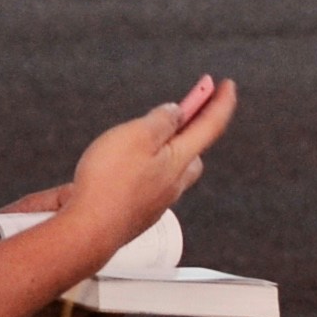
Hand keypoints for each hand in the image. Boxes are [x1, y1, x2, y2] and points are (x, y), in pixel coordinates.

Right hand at [66, 78, 235, 252]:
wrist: (88, 230)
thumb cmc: (110, 182)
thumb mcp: (135, 136)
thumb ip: (160, 121)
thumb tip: (177, 112)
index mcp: (179, 160)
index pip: (211, 126)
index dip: (221, 102)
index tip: (227, 85)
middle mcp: (173, 183)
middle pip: (193, 153)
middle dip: (192, 132)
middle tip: (184, 112)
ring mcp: (155, 201)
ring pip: (171, 172)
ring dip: (165, 153)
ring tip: (145, 139)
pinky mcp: (137, 213)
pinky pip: (149, 186)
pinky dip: (144, 171)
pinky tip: (123, 169)